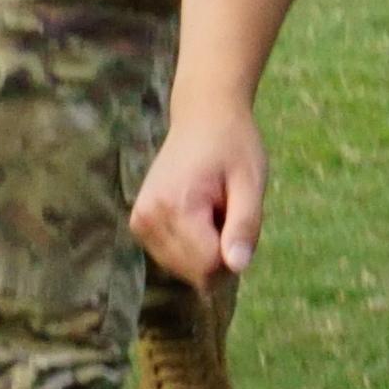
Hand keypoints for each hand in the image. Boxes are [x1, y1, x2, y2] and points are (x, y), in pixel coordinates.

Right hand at [132, 103, 269, 286]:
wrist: (203, 115)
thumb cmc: (233, 145)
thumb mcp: (250, 182)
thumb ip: (245, 226)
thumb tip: (237, 267)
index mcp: (175, 205)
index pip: (208, 266)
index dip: (233, 254)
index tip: (239, 220)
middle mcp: (148, 217)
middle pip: (194, 272)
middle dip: (219, 253)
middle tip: (226, 211)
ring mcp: (139, 222)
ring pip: (182, 269)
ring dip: (205, 249)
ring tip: (212, 209)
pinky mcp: (139, 224)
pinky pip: (172, 257)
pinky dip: (191, 246)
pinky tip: (198, 214)